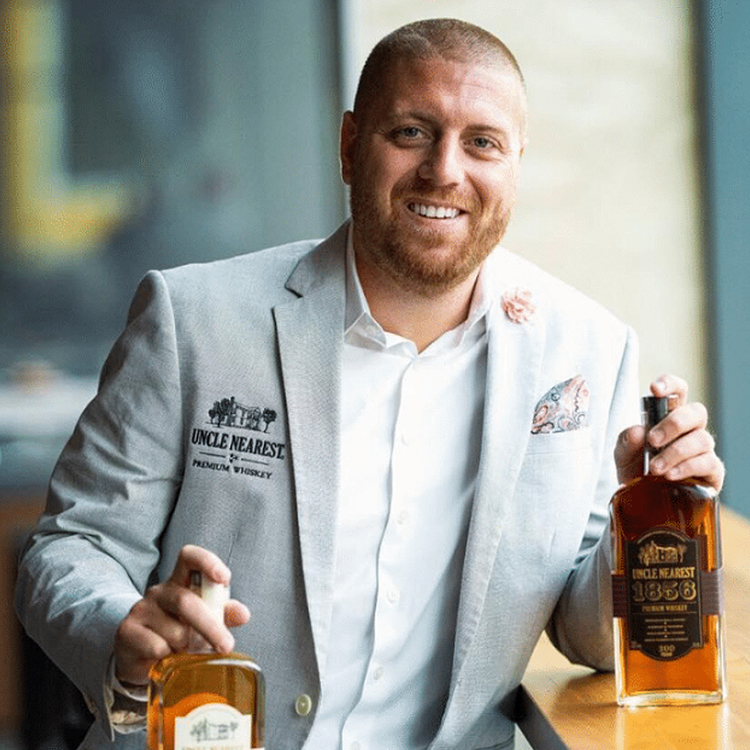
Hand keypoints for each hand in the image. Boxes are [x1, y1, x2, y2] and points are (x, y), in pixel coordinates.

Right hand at [114, 545, 249, 685]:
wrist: (137, 655)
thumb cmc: (176, 631)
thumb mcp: (202, 620)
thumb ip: (223, 614)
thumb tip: (243, 614)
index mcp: (179, 581)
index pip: (189, 557)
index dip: (207, 562)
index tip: (224, 579)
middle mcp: (159, 591)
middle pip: (186, 601)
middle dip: (210, 626)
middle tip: (226, 645)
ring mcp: (141, 610)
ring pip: (174, 631)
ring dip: (186, 647)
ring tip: (183, 651)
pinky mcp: (127, 632)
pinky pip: (157, 647)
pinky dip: (169, 658)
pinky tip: (164, 658)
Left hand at [614, 374, 723, 491]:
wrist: (643, 502)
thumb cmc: (636, 470)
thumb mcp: (622, 454)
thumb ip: (626, 441)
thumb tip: (637, 432)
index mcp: (668, 417)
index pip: (678, 391)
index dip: (670, 384)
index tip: (655, 389)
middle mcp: (689, 430)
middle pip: (696, 412)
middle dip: (674, 423)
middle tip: (652, 440)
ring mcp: (703, 450)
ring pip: (702, 439)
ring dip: (675, 452)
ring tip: (655, 467)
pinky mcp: (711, 471)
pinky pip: (708, 463)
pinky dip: (687, 467)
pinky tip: (670, 475)